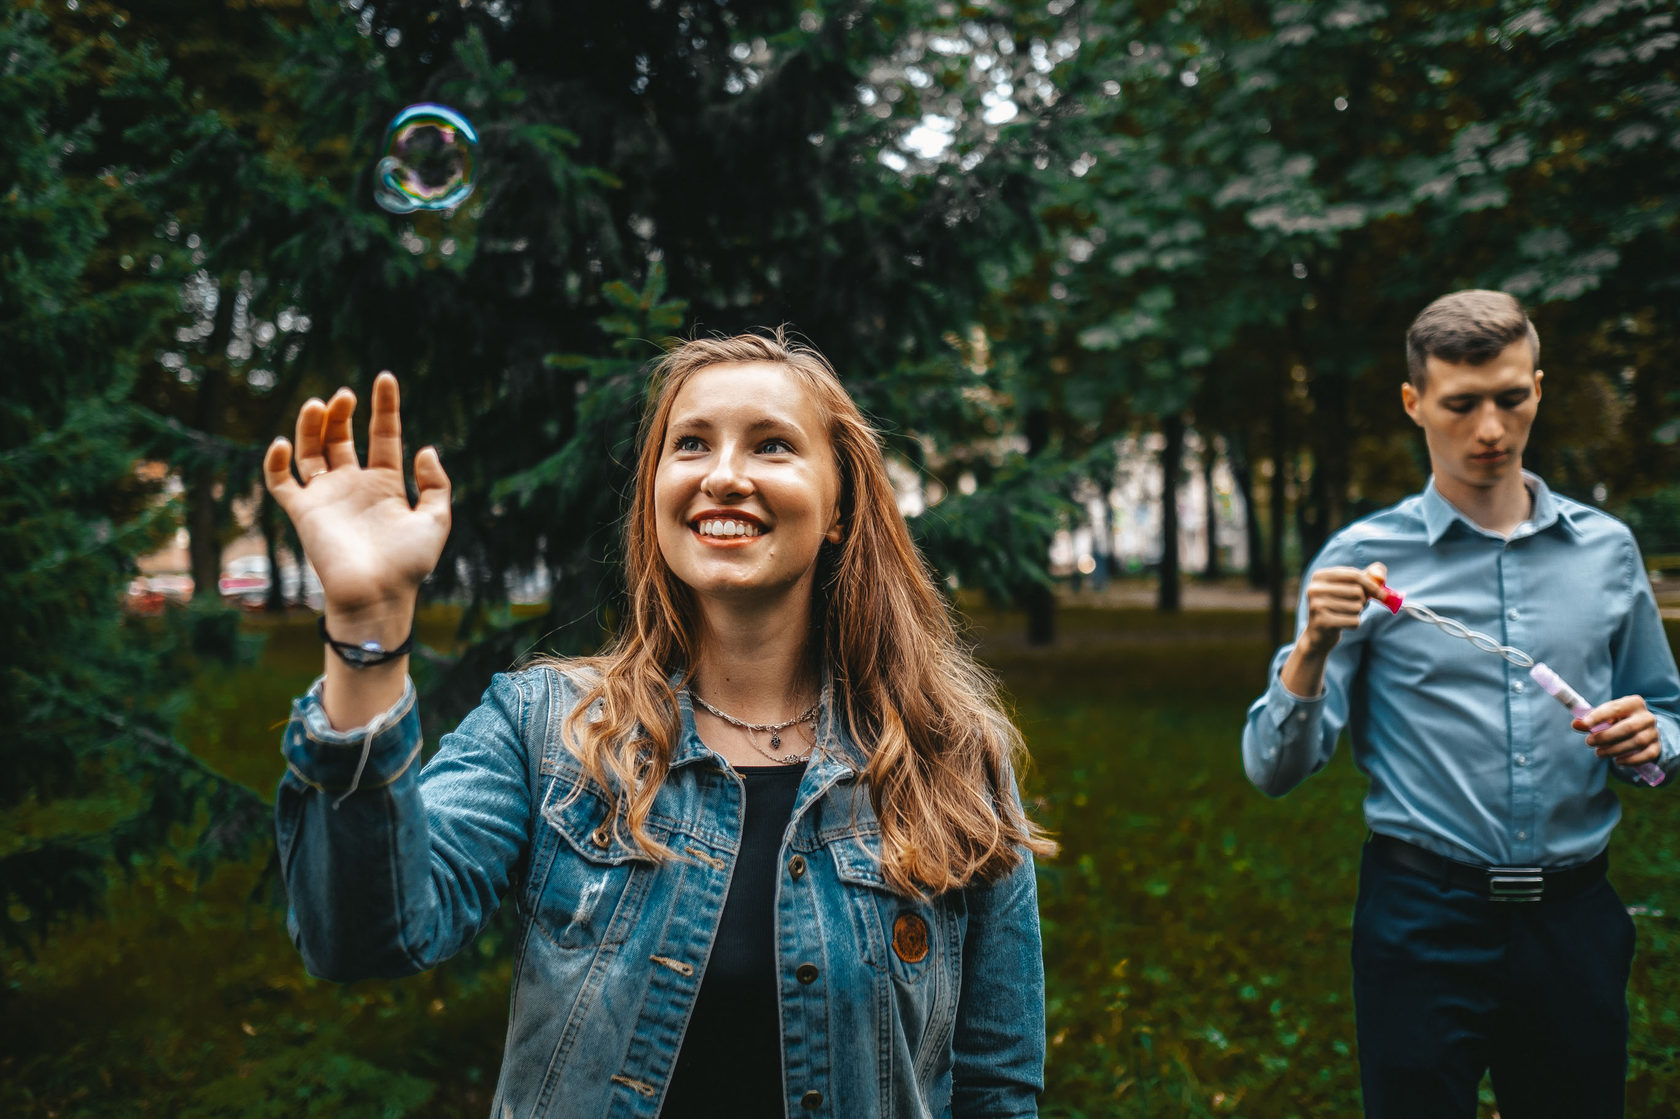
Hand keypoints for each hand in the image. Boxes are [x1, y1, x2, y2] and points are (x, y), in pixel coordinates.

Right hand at [263, 372, 450, 629]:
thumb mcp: (436, 520)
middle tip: (345, 395)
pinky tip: (283, 442)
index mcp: (387, 485)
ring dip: (311, 426)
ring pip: (311, 450)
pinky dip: (276, 460)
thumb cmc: (409, 564)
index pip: (384, 435)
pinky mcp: (303, 512)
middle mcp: (355, 485)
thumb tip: (425, 448)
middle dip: (342, 412)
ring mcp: (327, 497)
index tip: (386, 378)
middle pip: (341, 437)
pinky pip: (281, 481)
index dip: (385, 406)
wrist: (378, 595)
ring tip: (318, 404)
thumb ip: (436, 483)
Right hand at [1298, 562, 1389, 656]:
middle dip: (1362, 601)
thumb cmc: (1338, 606)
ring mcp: (1316, 605)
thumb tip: (1381, 576)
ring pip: (1356, 607)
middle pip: (1356, 591)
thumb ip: (1368, 576)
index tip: (1383, 595)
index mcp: (1319, 576)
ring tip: (1345, 615)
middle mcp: (1314, 589)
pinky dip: (1354, 624)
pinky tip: (1343, 625)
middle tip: (1355, 606)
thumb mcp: (1350, 587)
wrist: (1318, 633)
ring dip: (1357, 613)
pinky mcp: (1322, 622)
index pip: (1353, 575)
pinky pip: (1353, 621)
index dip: (1372, 585)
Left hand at [1577, 695, 1662, 766]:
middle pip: (1627, 728)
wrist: (1642, 730)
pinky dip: (1630, 760)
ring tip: (1599, 753)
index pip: (1615, 708)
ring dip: (1614, 750)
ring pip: (1636, 742)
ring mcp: (1654, 732)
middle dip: (1605, 737)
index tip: (1583, 724)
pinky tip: (1617, 761)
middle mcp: (1647, 717)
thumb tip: (1576, 724)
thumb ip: (1589, 721)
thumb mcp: (1605, 717)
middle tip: (1588, 742)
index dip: (1598, 716)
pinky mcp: (1657, 747)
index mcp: (1633, 703)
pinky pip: (1646, 756)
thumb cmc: (1618, 721)